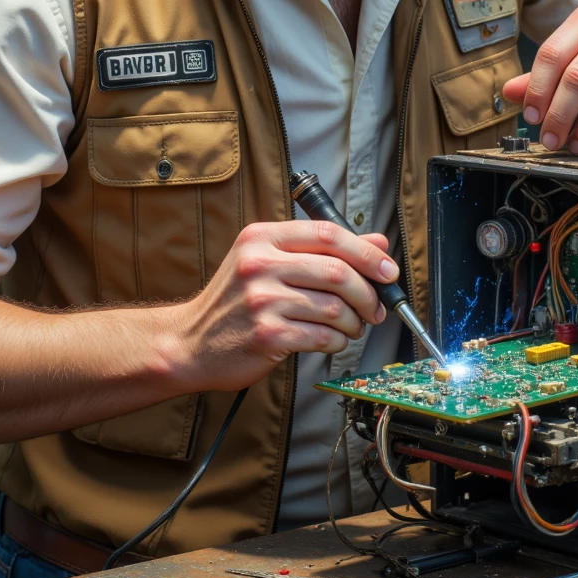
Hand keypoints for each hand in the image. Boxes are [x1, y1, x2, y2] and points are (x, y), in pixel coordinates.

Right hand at [163, 220, 396, 392]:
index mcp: (262, 237)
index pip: (328, 234)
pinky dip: (337, 341)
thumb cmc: (234, 303)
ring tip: (351, 327)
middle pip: (338, 271)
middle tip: (375, 308)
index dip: (366, 253)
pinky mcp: (267, 334)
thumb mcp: (271, 263)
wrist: (190, 342)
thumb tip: (377, 244)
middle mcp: (259, 264)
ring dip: (354, 322)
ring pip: (335, 307)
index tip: (387, 270)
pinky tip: (331, 340)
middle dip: (367, 293)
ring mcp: (261, 300)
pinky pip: (323, 336)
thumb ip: (322, 251)